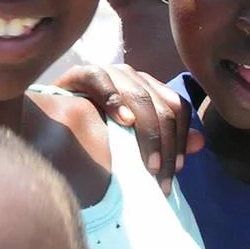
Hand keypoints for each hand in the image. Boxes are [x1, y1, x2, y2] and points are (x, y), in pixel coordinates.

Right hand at [53, 63, 202, 194]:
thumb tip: (200, 143)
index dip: (180, 139)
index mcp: (148, 89)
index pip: (177, 108)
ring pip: (139, 95)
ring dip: (147, 132)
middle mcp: (132, 76)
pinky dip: (115, 100)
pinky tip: (123, 122)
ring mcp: (108, 72)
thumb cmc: (92, 134)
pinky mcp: (82, 72)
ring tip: (146, 164)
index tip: (174, 172)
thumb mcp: (132, 142)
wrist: (49, 124)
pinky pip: (101, 79)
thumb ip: (165, 140)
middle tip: (158, 176)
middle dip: (165, 144)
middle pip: (162, 105)